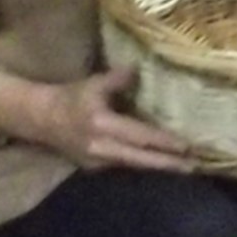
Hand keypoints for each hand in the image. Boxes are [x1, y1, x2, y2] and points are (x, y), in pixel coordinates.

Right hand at [23, 66, 197, 174]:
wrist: (41, 120)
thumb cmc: (70, 98)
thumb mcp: (92, 83)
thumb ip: (117, 78)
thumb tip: (138, 68)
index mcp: (101, 126)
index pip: (139, 136)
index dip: (164, 142)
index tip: (187, 146)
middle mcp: (102, 149)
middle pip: (142, 159)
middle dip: (169, 164)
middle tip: (195, 166)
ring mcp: (98, 162)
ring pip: (135, 165)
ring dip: (159, 166)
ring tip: (184, 166)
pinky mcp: (96, 168)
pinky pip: (125, 165)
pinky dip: (144, 163)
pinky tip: (160, 163)